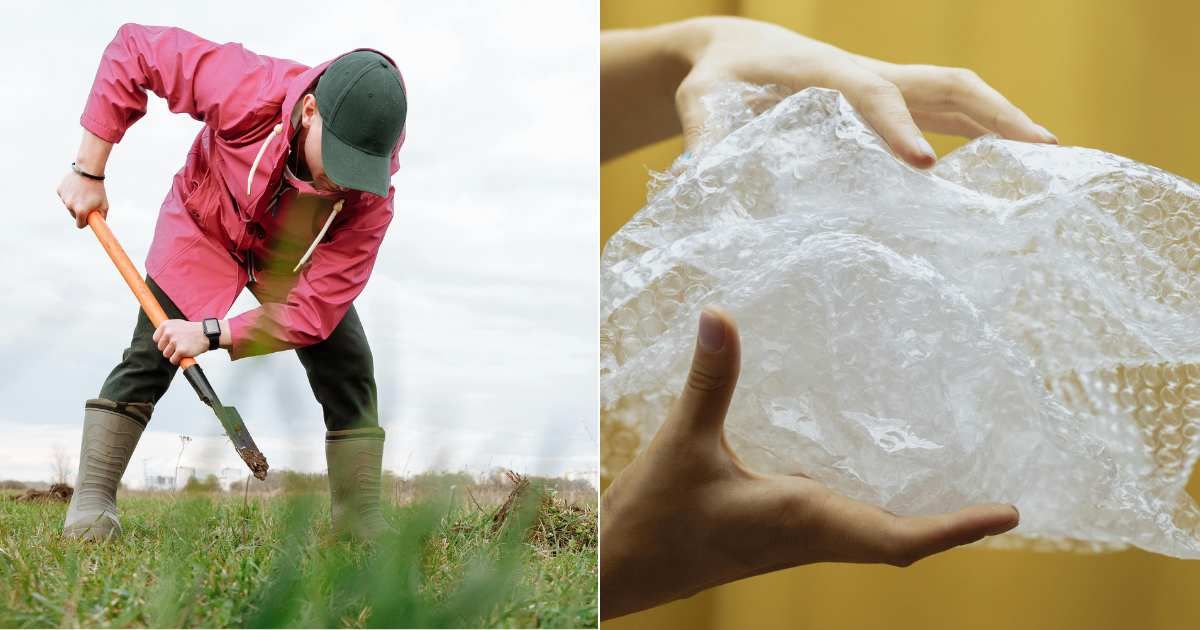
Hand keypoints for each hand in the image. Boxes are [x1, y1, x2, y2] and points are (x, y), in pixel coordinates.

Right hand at [56, 168, 108, 228]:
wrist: (88, 171)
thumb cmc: (98, 189)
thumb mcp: (104, 205)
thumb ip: (101, 217)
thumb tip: (98, 225)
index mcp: (81, 211)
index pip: (80, 225)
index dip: (84, 222)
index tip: (87, 218)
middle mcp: (70, 206)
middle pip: (74, 215)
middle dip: (80, 211)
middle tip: (87, 202)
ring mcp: (64, 198)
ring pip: (69, 205)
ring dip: (75, 202)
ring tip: (83, 193)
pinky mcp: (59, 190)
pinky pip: (64, 196)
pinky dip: (69, 194)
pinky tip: (76, 188)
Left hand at [152, 320, 209, 364]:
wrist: (207, 334)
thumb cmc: (193, 330)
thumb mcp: (177, 324)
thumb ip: (166, 329)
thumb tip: (157, 336)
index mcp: (166, 325)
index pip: (156, 339)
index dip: (164, 342)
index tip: (172, 341)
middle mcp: (168, 332)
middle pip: (160, 347)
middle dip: (169, 349)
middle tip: (180, 345)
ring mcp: (174, 341)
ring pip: (166, 354)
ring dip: (174, 354)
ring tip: (183, 349)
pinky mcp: (180, 350)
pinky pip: (173, 360)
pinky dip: (178, 360)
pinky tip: (184, 354)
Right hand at [599, 307, 1018, 619]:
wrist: (621, 572)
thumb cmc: (655, 519)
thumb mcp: (683, 442)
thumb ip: (711, 379)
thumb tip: (720, 315)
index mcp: (801, 519)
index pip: (896, 538)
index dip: (954, 529)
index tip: (1007, 513)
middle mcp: (809, 536)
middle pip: (899, 541)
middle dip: (951, 524)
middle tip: (1000, 500)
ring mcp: (795, 542)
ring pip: (874, 536)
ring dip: (918, 518)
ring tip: (954, 482)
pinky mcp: (778, 537)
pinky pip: (845, 527)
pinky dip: (876, 507)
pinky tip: (869, 475)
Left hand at [673, 16, 1056, 165]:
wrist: (735, 50)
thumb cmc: (718, 78)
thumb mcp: (702, 102)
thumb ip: (704, 135)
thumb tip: (701, 177)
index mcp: (826, 77)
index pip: (872, 98)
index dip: (897, 128)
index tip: (923, 166)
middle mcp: (868, 75)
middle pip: (947, 84)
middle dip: (995, 114)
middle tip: (1044, 151)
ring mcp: (886, 85)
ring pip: (959, 94)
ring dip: (1004, 120)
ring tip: (1051, 159)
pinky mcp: (890, 98)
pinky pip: (946, 109)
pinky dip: (982, 131)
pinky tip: (1007, 166)